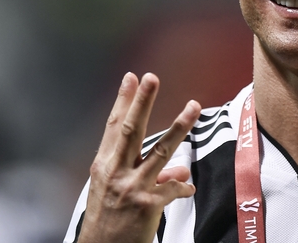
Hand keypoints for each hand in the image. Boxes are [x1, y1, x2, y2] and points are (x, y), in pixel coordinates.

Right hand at [77, 73, 201, 242]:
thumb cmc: (110, 219)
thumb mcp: (118, 192)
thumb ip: (147, 173)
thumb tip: (180, 168)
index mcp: (104, 167)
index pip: (113, 127)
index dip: (123, 102)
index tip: (131, 78)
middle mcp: (115, 173)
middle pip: (130, 130)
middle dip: (142, 102)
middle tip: (151, 78)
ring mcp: (131, 187)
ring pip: (160, 151)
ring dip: (179, 126)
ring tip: (194, 106)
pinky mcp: (147, 204)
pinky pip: (174, 188)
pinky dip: (183, 187)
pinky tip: (188, 189)